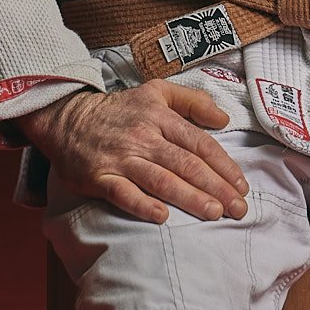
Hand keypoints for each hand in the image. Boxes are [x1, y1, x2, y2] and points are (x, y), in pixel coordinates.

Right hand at [21, 82, 247, 225]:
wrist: (67, 118)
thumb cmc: (119, 110)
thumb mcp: (156, 92)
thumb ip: (192, 101)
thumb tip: (223, 119)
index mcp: (160, 117)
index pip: (199, 143)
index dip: (224, 165)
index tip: (242, 185)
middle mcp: (143, 137)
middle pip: (186, 164)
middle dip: (216, 188)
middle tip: (238, 208)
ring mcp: (121, 158)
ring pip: (161, 180)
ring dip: (189, 197)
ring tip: (213, 213)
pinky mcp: (100, 177)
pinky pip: (123, 193)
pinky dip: (143, 205)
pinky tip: (162, 217)